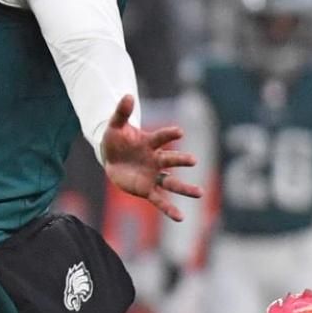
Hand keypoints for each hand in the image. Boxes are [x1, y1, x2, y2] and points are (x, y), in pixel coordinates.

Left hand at [99, 95, 200, 221]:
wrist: (111, 157)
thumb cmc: (116, 140)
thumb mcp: (115, 126)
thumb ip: (122, 112)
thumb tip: (127, 95)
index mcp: (150, 143)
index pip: (161, 137)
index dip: (169, 134)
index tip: (179, 132)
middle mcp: (156, 159)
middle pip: (170, 160)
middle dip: (181, 160)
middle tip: (193, 161)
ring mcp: (153, 175)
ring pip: (171, 183)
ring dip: (184, 188)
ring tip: (200, 193)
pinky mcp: (147, 189)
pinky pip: (159, 200)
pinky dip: (169, 209)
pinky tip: (181, 217)